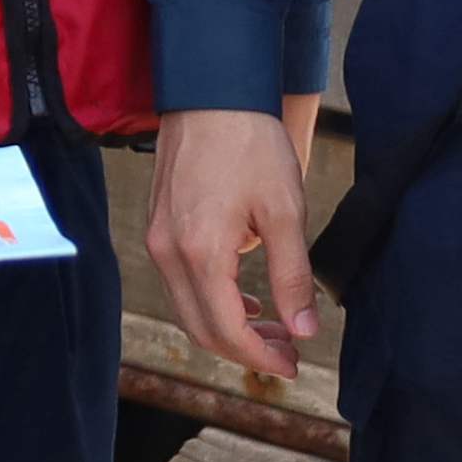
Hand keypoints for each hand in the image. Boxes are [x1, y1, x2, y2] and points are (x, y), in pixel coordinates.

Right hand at [145, 106, 315, 377]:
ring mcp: (157, 240)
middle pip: (201, 329)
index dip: (261, 357)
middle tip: (289, 352)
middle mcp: (169, 253)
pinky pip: (180, 283)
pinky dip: (211, 301)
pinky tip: (244, 295)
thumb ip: (292, 276)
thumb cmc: (250, 144)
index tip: (293, 366)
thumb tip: (304, 330)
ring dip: (228, 327)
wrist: (211, 94)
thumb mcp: (284, 212)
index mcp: (201, 252)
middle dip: (245, 349)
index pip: (226, 330)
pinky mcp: (157, 228)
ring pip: (188, 309)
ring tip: (274, 326)